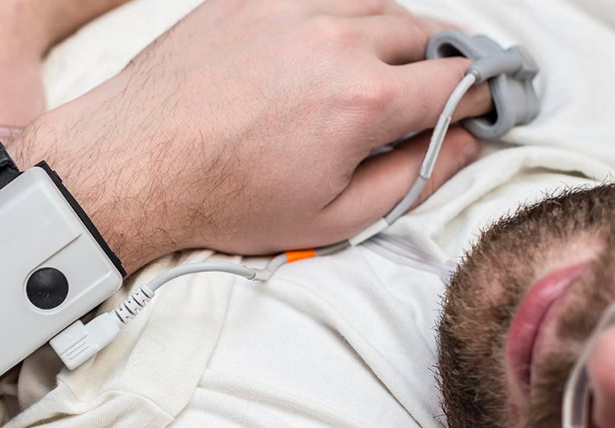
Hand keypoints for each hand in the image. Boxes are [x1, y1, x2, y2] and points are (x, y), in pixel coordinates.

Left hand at [16, 0, 491, 269]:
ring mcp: (289, 9)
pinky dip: (344, 13)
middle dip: (442, 62)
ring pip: (378, 3)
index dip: (480, 95)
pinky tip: (334, 45)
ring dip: (397, 32)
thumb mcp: (328, 220)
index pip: (457, 79)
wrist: (133, 165)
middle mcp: (333, 39)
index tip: (481, 107)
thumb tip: (464, 144)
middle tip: (435, 91)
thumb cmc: (221, 200)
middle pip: (426, 32)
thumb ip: (411, 180)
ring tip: (388, 68)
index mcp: (360, 101)